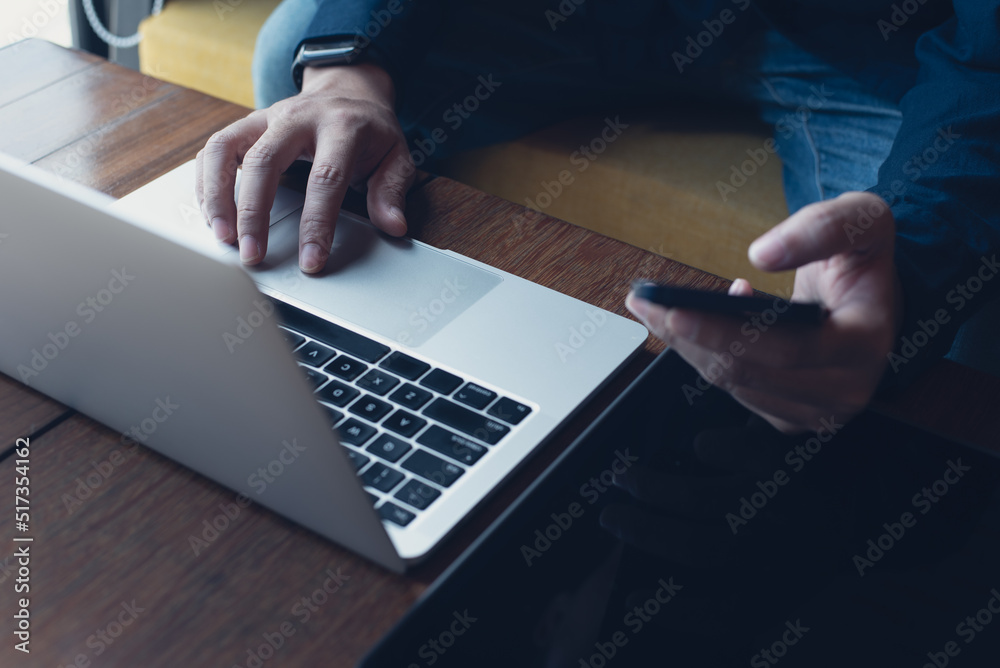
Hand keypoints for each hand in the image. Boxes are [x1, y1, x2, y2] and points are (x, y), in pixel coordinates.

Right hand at [195, 63, 413, 271]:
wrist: (349, 89)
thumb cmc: (370, 129)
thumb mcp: (396, 155)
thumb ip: (393, 190)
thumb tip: (393, 225)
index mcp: (341, 127)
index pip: (326, 178)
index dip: (316, 223)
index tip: (311, 260)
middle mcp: (297, 117)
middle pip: (264, 161)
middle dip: (254, 213)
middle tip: (252, 254)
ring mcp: (266, 118)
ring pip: (225, 149)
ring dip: (217, 196)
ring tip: (223, 238)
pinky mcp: (246, 125)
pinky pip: (213, 149)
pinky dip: (206, 182)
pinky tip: (211, 215)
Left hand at [627, 192, 902, 432]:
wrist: (867, 296)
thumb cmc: (862, 258)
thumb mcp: (861, 219)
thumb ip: (822, 227)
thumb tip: (763, 254)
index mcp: (866, 343)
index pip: (785, 348)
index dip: (724, 332)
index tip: (676, 311)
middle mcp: (846, 388)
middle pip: (747, 372)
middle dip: (688, 337)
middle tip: (644, 303)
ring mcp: (817, 411)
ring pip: (732, 383)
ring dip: (686, 346)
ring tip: (656, 308)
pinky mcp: (789, 416)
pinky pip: (733, 390)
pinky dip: (703, 355)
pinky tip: (689, 323)